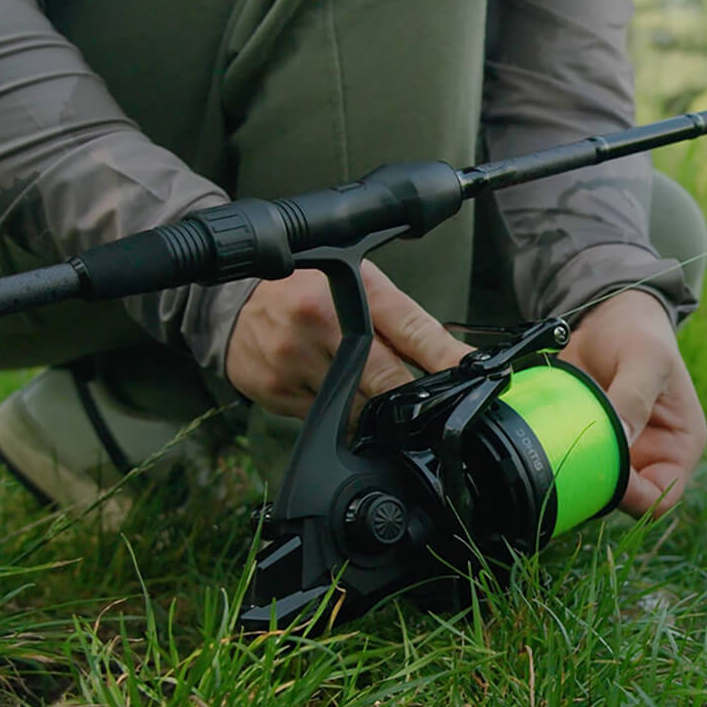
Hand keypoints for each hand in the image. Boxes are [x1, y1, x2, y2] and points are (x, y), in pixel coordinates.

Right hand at [226, 261, 471, 417]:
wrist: (232, 304)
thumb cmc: (309, 291)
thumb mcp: (357, 285)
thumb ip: (400, 322)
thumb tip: (450, 365)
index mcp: (353, 289)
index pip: (412, 328)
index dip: (447, 358)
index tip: (474, 377)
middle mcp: (323, 321)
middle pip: (386, 379)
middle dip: (411, 398)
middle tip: (428, 409)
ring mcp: (295, 358)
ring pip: (357, 408)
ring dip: (372, 410)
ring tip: (364, 389)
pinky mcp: (275, 390)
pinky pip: (323, 421)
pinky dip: (337, 417)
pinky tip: (328, 393)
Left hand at [560, 290, 706, 518]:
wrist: (605, 316)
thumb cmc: (639, 332)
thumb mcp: (645, 358)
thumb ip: (634, 398)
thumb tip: (619, 439)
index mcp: (679, 444)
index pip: (662, 496)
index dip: (634, 497)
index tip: (603, 474)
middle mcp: (649, 456)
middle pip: (624, 500)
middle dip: (596, 487)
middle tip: (570, 460)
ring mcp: (617, 453)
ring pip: (593, 486)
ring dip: (573, 473)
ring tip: (557, 443)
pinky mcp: (587, 443)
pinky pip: (570, 465)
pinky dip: (556, 458)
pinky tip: (545, 439)